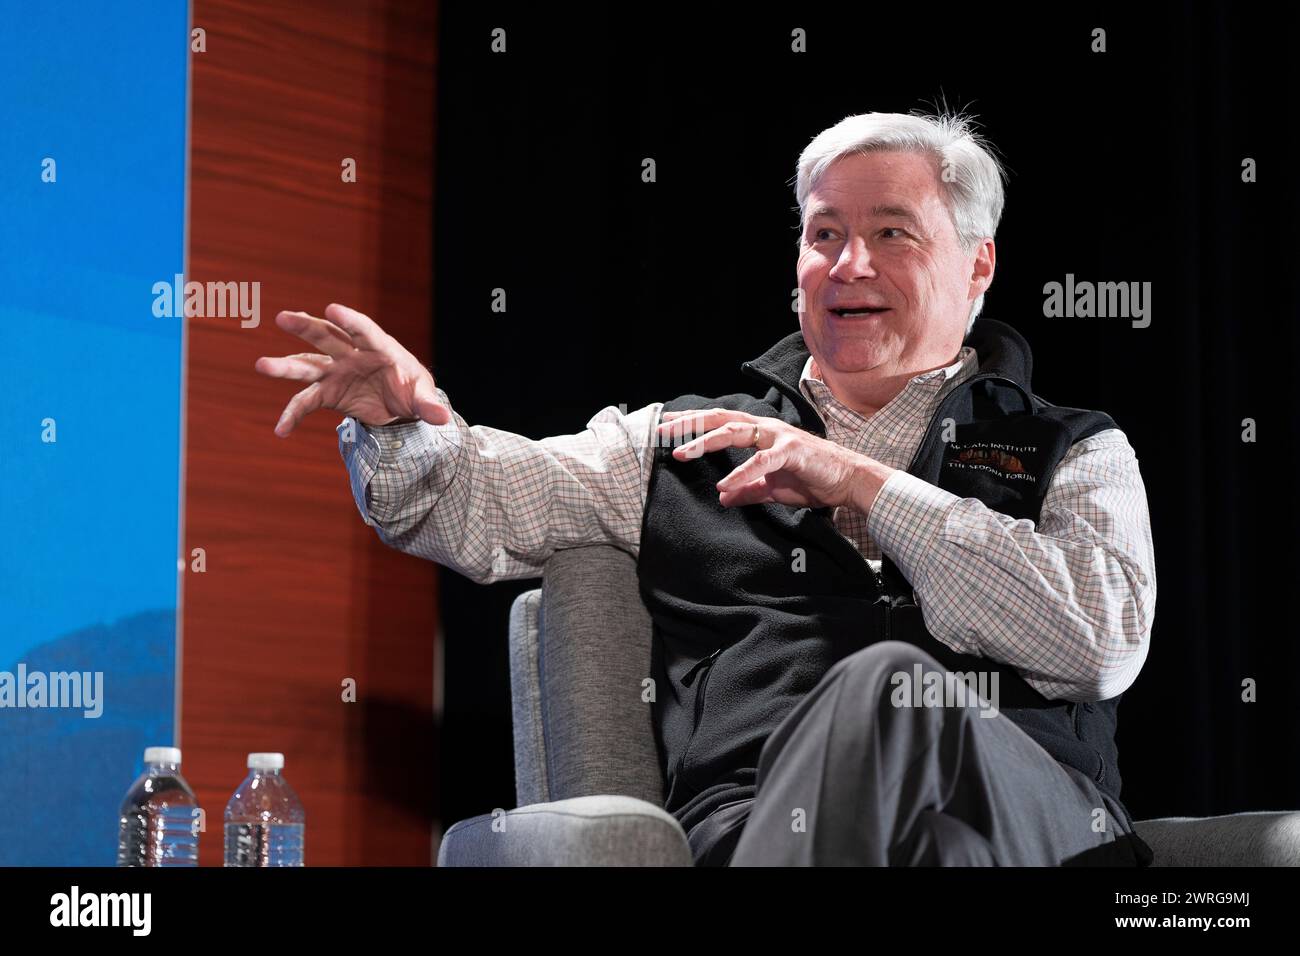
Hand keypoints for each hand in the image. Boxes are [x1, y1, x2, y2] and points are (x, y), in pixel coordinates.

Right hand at [254, 303, 449, 436]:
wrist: (401, 406)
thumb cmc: (414, 391)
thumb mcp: (423, 397)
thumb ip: (429, 405)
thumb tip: (443, 417)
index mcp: (379, 348)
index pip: (364, 330)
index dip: (349, 320)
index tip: (331, 309)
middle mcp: (352, 355)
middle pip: (327, 337)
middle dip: (306, 327)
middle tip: (283, 317)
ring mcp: (336, 373)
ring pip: (308, 366)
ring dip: (286, 366)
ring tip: (262, 365)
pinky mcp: (328, 393)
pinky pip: (306, 402)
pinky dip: (293, 414)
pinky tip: (281, 429)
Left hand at [656, 408, 894, 512]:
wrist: (847, 482)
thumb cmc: (812, 480)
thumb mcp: (771, 488)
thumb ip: (747, 490)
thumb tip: (723, 498)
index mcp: (759, 434)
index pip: (720, 423)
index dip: (693, 423)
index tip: (668, 426)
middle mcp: (766, 429)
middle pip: (721, 420)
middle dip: (690, 424)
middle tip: (663, 430)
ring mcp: (778, 437)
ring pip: (735, 432)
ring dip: (705, 442)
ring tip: (681, 453)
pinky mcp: (792, 452)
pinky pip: (760, 462)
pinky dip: (740, 473)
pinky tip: (724, 485)